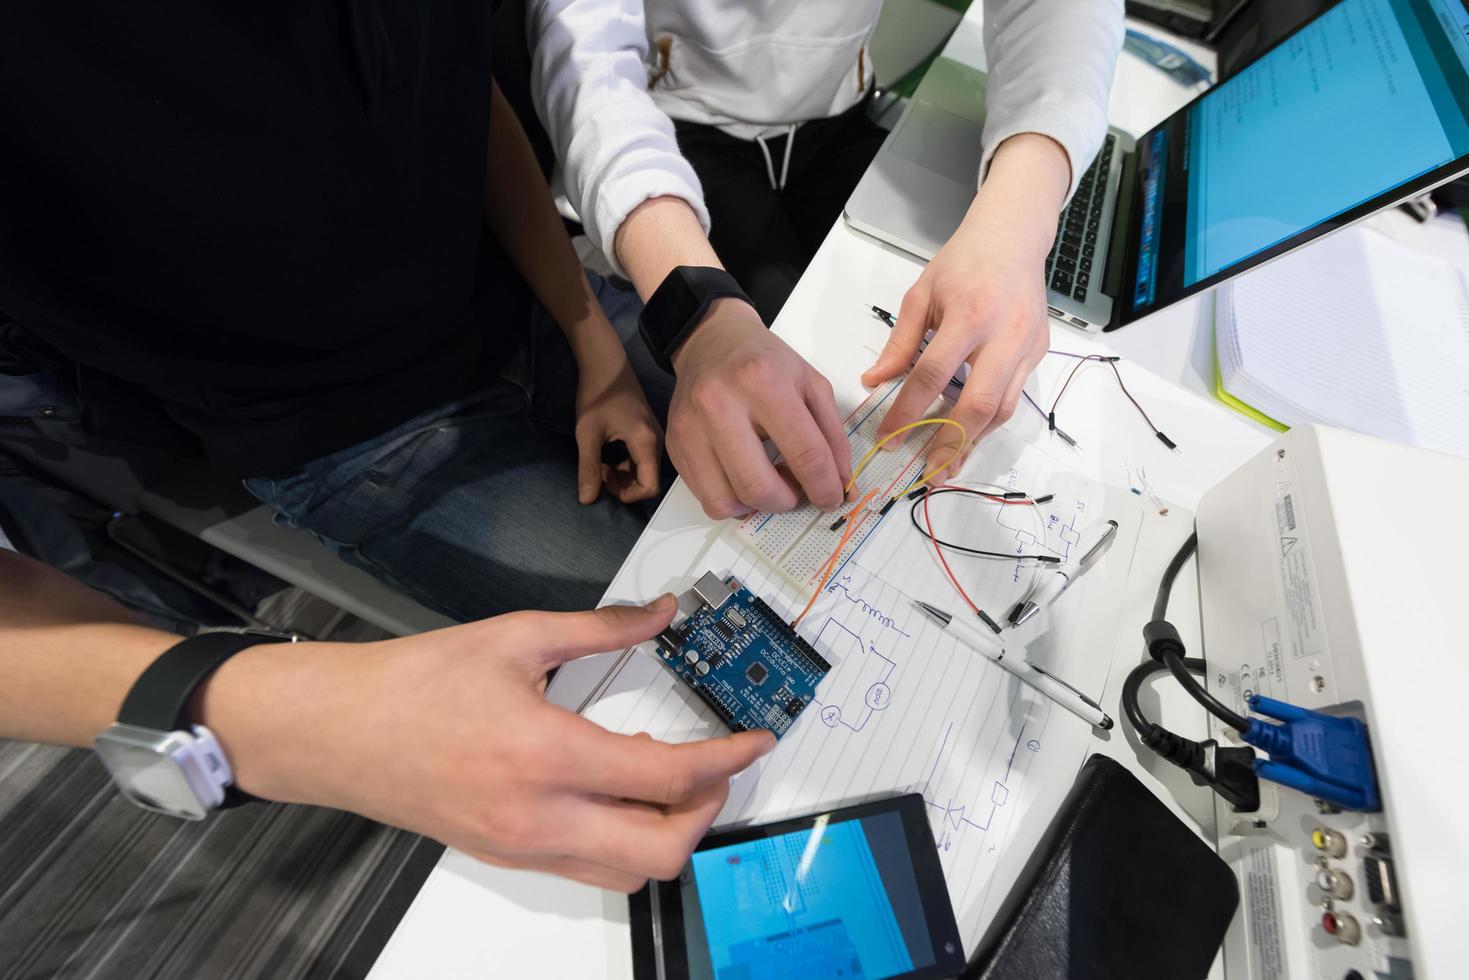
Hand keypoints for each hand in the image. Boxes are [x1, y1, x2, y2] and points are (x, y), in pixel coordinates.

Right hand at [202, 595, 776, 892]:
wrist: (336, 732)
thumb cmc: (414, 683)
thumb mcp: (515, 636)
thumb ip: (602, 627)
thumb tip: (663, 611)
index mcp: (547, 756)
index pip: (668, 776)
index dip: (727, 758)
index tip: (754, 739)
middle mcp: (540, 819)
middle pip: (661, 853)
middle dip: (707, 812)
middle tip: (717, 765)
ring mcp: (523, 849)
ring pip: (628, 873)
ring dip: (667, 833)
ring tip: (672, 777)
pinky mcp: (508, 857)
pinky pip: (589, 869)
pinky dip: (623, 838)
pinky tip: (618, 786)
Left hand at [575, 338, 663, 503]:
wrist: (606, 363)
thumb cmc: (597, 394)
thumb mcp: (587, 433)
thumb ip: (588, 468)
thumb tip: (586, 500)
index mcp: (647, 442)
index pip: (649, 487)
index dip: (626, 495)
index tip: (602, 482)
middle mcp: (657, 441)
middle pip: (648, 480)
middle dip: (622, 485)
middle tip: (597, 472)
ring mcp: (655, 435)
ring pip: (645, 470)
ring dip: (622, 475)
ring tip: (599, 464)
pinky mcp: (649, 431)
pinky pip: (642, 458)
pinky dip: (625, 464)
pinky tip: (606, 454)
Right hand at [668, 299, 850, 518]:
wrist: (711, 339)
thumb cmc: (765, 362)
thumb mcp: (811, 384)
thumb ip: (832, 436)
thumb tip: (842, 486)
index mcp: (763, 382)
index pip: (804, 454)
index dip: (825, 487)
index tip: (831, 498)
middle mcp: (719, 404)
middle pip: (759, 487)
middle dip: (787, 502)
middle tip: (797, 491)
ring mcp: (690, 427)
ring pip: (726, 502)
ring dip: (757, 506)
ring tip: (770, 484)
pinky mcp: (675, 444)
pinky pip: (705, 498)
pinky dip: (732, 500)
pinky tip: (744, 479)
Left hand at [862, 134, 1069, 480]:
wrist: (1013, 237)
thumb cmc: (962, 263)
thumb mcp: (921, 295)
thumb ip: (899, 343)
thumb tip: (874, 382)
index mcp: (968, 315)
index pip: (932, 375)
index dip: (908, 412)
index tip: (888, 438)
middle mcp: (1003, 335)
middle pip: (978, 404)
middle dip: (950, 443)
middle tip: (927, 473)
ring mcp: (1027, 346)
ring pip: (1002, 409)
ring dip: (973, 442)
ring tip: (947, 466)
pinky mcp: (1039, 353)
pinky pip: (1013, 398)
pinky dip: (989, 423)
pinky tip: (968, 437)